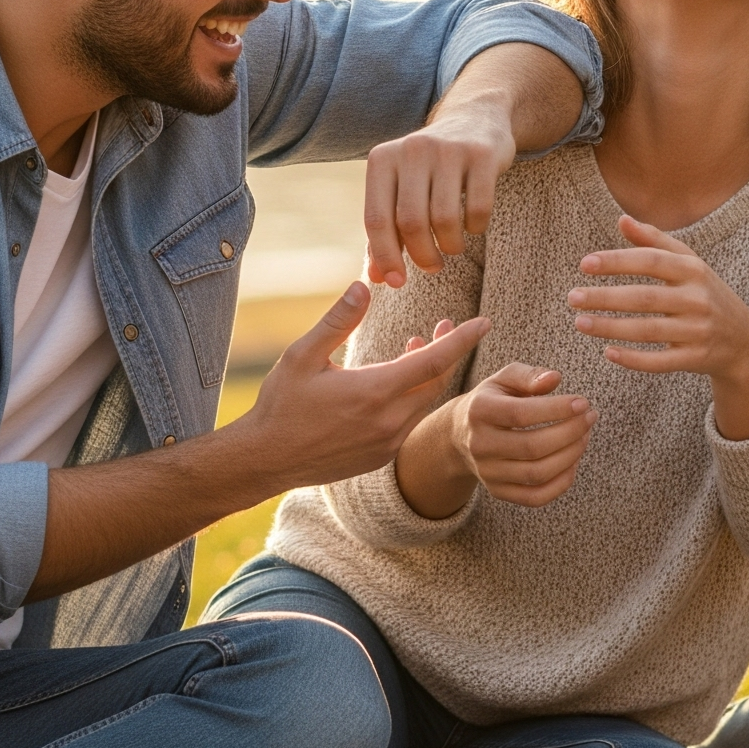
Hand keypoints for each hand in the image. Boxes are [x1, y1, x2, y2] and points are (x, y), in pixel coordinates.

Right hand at [238, 283, 490, 482]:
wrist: (263, 461)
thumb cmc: (280, 405)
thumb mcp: (302, 356)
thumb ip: (337, 321)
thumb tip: (363, 286)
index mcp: (375, 391)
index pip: (434, 360)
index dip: (462, 338)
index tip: (485, 322)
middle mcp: (390, 420)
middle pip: (437, 380)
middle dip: (447, 351)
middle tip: (445, 324)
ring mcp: (388, 443)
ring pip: (425, 402)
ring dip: (429, 375)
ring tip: (416, 346)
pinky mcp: (381, 457)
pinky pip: (410, 422)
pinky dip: (413, 398)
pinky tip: (398, 383)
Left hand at [363, 89, 515, 286]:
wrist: (474, 119)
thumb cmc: (430, 167)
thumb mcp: (401, 188)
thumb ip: (387, 230)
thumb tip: (380, 278)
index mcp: (382, 159)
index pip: (376, 219)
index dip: (386, 257)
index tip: (397, 282)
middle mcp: (412, 150)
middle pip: (411, 222)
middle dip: (422, 255)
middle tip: (432, 267)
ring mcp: (449, 149)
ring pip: (445, 219)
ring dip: (451, 246)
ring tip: (453, 248)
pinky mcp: (482, 155)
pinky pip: (479, 209)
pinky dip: (476, 228)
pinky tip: (474, 227)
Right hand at [440, 359, 595, 507]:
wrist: (460, 434)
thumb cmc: (493, 400)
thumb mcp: (505, 379)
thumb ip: (529, 376)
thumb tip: (554, 379)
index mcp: (479, 411)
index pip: (521, 415)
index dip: (557, 410)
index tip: (583, 403)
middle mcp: (479, 445)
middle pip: (532, 447)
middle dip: (570, 432)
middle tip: (590, 418)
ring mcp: (487, 472)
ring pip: (536, 474)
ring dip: (570, 456)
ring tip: (585, 436)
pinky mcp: (497, 491)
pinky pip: (535, 497)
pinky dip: (561, 483)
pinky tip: (574, 461)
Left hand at [569, 216, 748, 439]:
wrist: (743, 341)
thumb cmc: (706, 294)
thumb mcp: (690, 263)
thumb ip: (655, 241)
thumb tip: (622, 220)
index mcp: (694, 270)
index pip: (651, 261)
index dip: (617, 261)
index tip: (585, 264)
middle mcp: (697, 299)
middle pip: (645, 298)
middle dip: (605, 297)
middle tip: (572, 297)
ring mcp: (698, 331)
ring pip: (648, 331)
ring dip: (611, 328)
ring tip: (580, 322)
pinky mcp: (696, 359)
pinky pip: (659, 362)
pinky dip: (633, 359)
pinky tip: (608, 353)